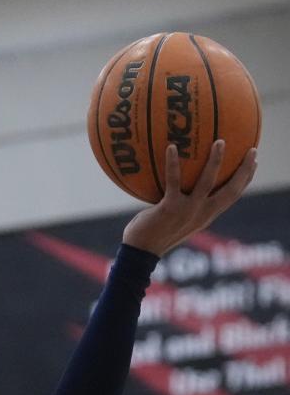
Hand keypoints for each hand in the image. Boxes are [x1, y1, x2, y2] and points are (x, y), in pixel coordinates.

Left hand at [122, 141, 257, 256]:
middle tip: (252, 150)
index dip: (245, 180)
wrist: (140, 252)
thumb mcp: (176, 220)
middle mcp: (201, 214)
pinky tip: (171, 147)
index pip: (232, 197)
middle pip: (231, 190)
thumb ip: (184, 205)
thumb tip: (182, 184)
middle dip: (244, 171)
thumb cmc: (154, 234)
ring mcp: (187, 211)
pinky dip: (172, 163)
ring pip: (207, 182)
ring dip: (215, 161)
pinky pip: (173, 180)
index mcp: (206, 216)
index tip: (254, 164)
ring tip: (219, 142)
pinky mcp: (170, 208)